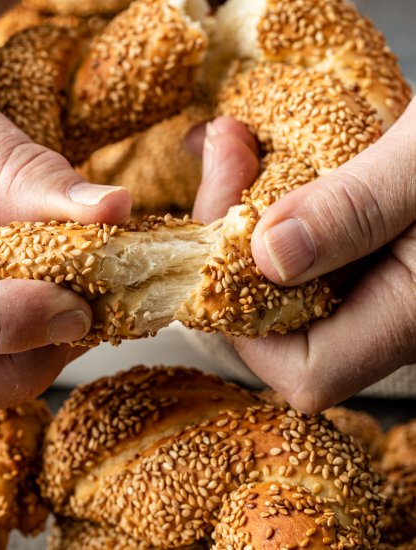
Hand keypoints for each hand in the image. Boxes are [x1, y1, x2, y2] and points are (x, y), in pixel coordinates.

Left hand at [193, 102, 415, 412]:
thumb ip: (359, 208)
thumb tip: (270, 256)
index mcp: (410, 311)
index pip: (305, 372)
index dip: (247, 326)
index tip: (222, 239)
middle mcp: (383, 308)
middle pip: (272, 315)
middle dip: (226, 241)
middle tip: (224, 154)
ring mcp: (371, 277)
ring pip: (276, 270)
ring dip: (237, 208)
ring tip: (230, 139)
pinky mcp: (361, 243)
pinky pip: (295, 235)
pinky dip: (264, 194)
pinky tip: (250, 144)